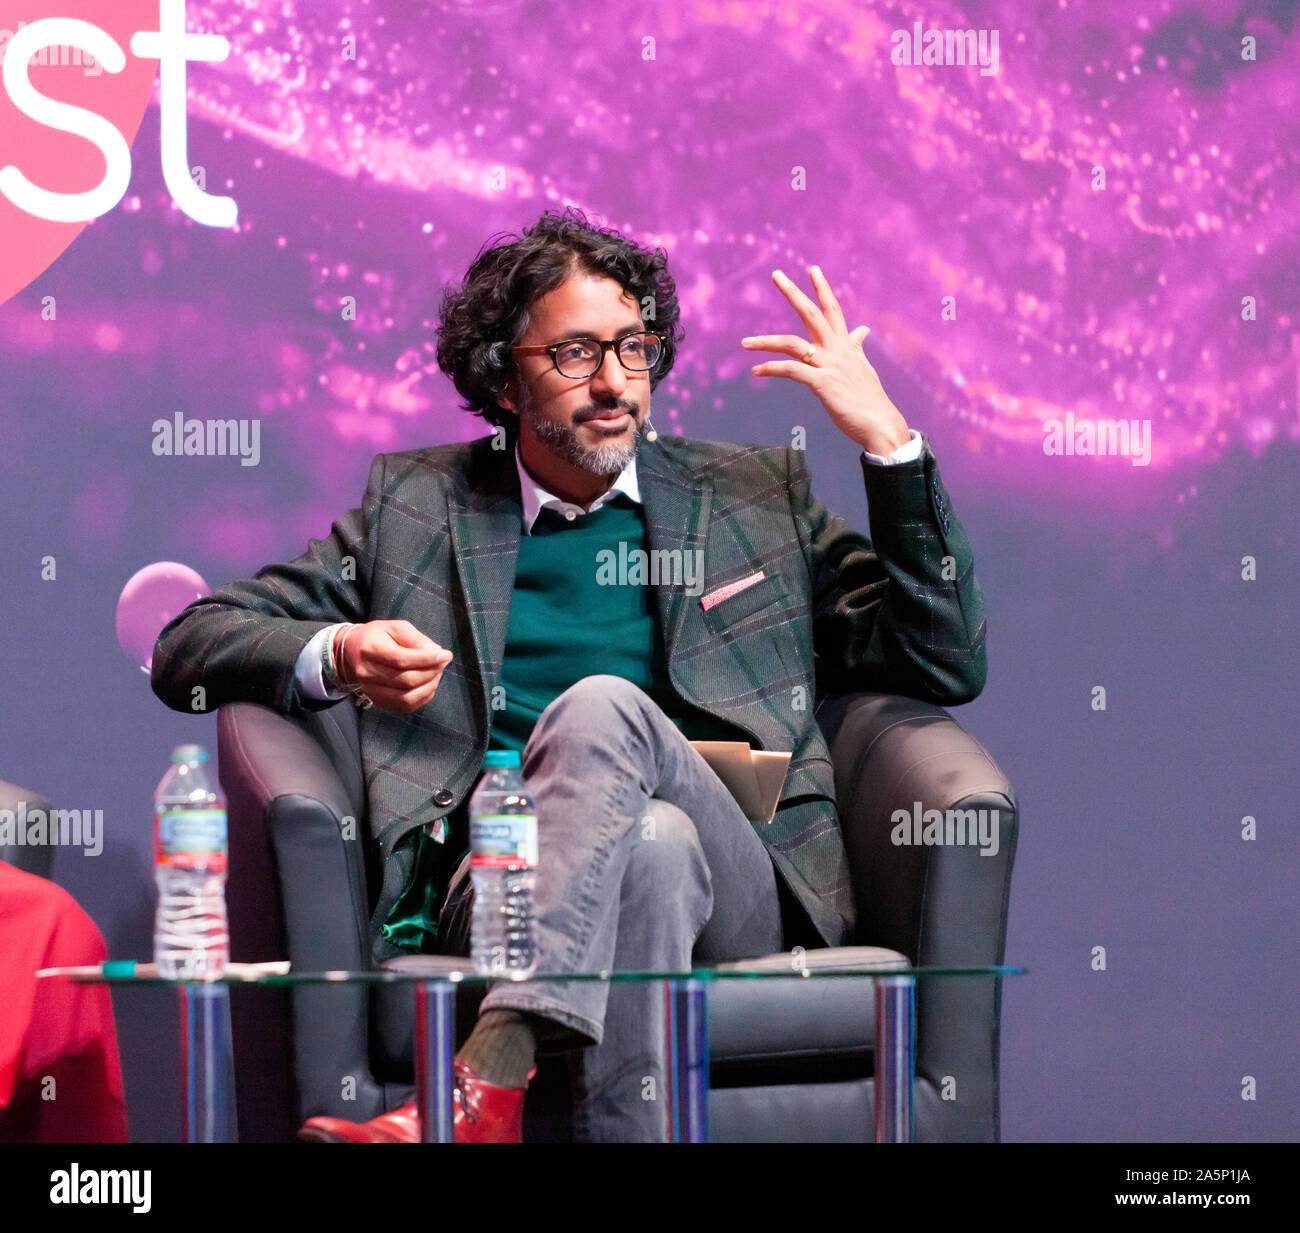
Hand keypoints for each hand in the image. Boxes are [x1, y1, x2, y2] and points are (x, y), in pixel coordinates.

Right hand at [335, 620, 452, 712]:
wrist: (353, 650)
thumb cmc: (379, 636)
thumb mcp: (397, 628)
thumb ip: (417, 639)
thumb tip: (437, 654)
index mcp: (371, 649)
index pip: (400, 659)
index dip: (426, 660)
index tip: (446, 655)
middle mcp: (367, 672)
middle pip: (405, 680)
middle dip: (431, 672)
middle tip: (443, 662)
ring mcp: (370, 690)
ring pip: (406, 697)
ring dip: (429, 686)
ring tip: (436, 673)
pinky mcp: (377, 700)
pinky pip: (405, 706)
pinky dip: (422, 697)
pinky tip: (428, 684)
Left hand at [742, 266, 910, 456]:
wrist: (880, 425)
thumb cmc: (870, 400)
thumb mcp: (863, 368)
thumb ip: (858, 348)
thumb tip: (862, 330)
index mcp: (846, 346)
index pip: (833, 310)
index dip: (822, 289)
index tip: (813, 269)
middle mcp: (838, 350)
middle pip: (811, 314)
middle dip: (793, 293)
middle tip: (776, 274)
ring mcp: (830, 366)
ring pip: (792, 343)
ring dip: (766, 341)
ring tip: (745, 343)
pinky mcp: (822, 384)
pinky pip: (791, 371)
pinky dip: (772, 368)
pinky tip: (756, 371)